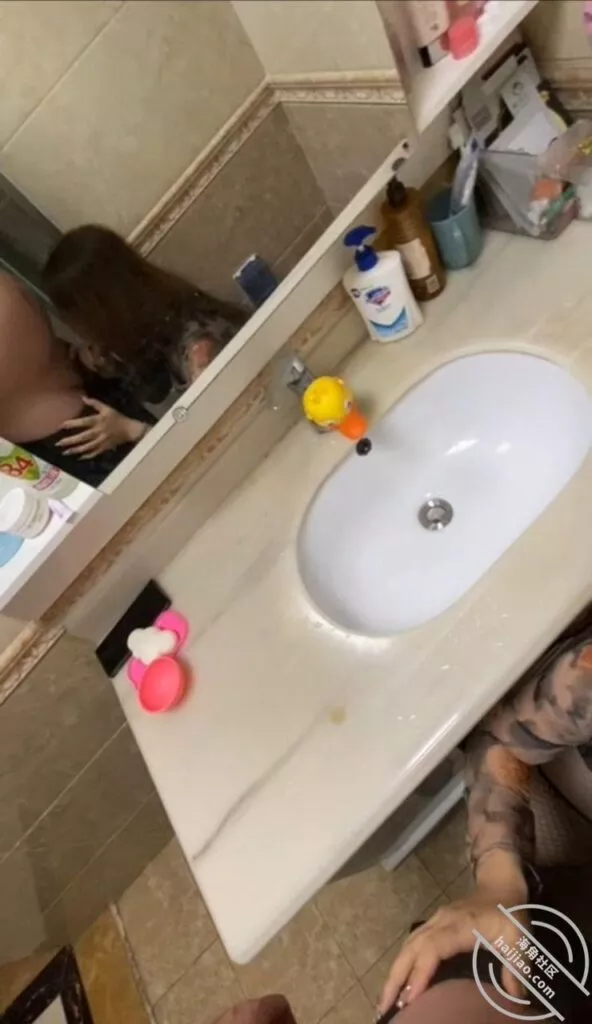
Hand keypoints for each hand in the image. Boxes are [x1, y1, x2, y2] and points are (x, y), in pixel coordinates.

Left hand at [57, 397, 147, 458]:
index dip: (73, 424)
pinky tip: (79, 457)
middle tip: (58, 443)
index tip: (61, 426)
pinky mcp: (105, 448)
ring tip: (65, 452)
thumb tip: (83, 397)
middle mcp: (99, 432)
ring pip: (87, 447)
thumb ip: (94, 403)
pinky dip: (87, 455)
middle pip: (83, 437)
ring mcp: (102, 441)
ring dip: (76, 450)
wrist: (130, 430)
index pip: (84, 422)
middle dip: (71, 440)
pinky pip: (95, 453)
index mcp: (99, 421)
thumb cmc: (117, 417)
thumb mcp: (107, 408)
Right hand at [379, 856, 528, 1013]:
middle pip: (411, 948)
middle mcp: (441, 922)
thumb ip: (517, 969)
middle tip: (384, 1006)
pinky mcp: (432, 925)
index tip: (409, 999)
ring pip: (407, 946)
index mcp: (461, 926)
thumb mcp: (521, 940)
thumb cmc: (510, 914)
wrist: (501, 885)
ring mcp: (434, 921)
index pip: (433, 949)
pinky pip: (411, 944)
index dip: (420, 972)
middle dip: (396, 977)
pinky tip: (398, 981)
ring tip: (385, 1000)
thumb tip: (514, 997)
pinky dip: (401, 963)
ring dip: (395, 972)